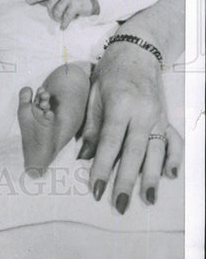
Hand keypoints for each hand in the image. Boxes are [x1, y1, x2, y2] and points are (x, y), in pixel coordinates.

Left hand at [27, 0, 96, 29]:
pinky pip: (66, 17)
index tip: (27, 1)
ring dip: (57, 19)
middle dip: (51, 14)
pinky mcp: (76, 5)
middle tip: (55, 18)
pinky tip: (63, 27)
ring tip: (60, 21)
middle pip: (50, 5)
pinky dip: (64, 24)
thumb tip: (38, 2)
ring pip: (57, 12)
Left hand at [78, 40, 182, 211]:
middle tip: (119, 205)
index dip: (103, 167)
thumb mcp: (93, 94)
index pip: (111, 143)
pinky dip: (173, 159)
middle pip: (135, 153)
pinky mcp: (166, 119)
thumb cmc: (109, 73)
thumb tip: (85, 157)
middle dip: (127, 181)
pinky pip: (173, 141)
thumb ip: (92, 127)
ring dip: (152, 178)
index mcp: (121, 105)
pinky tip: (170, 175)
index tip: (96, 189)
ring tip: (148, 200)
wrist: (137, 54)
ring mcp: (158, 117)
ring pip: (157, 152)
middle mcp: (143, 113)